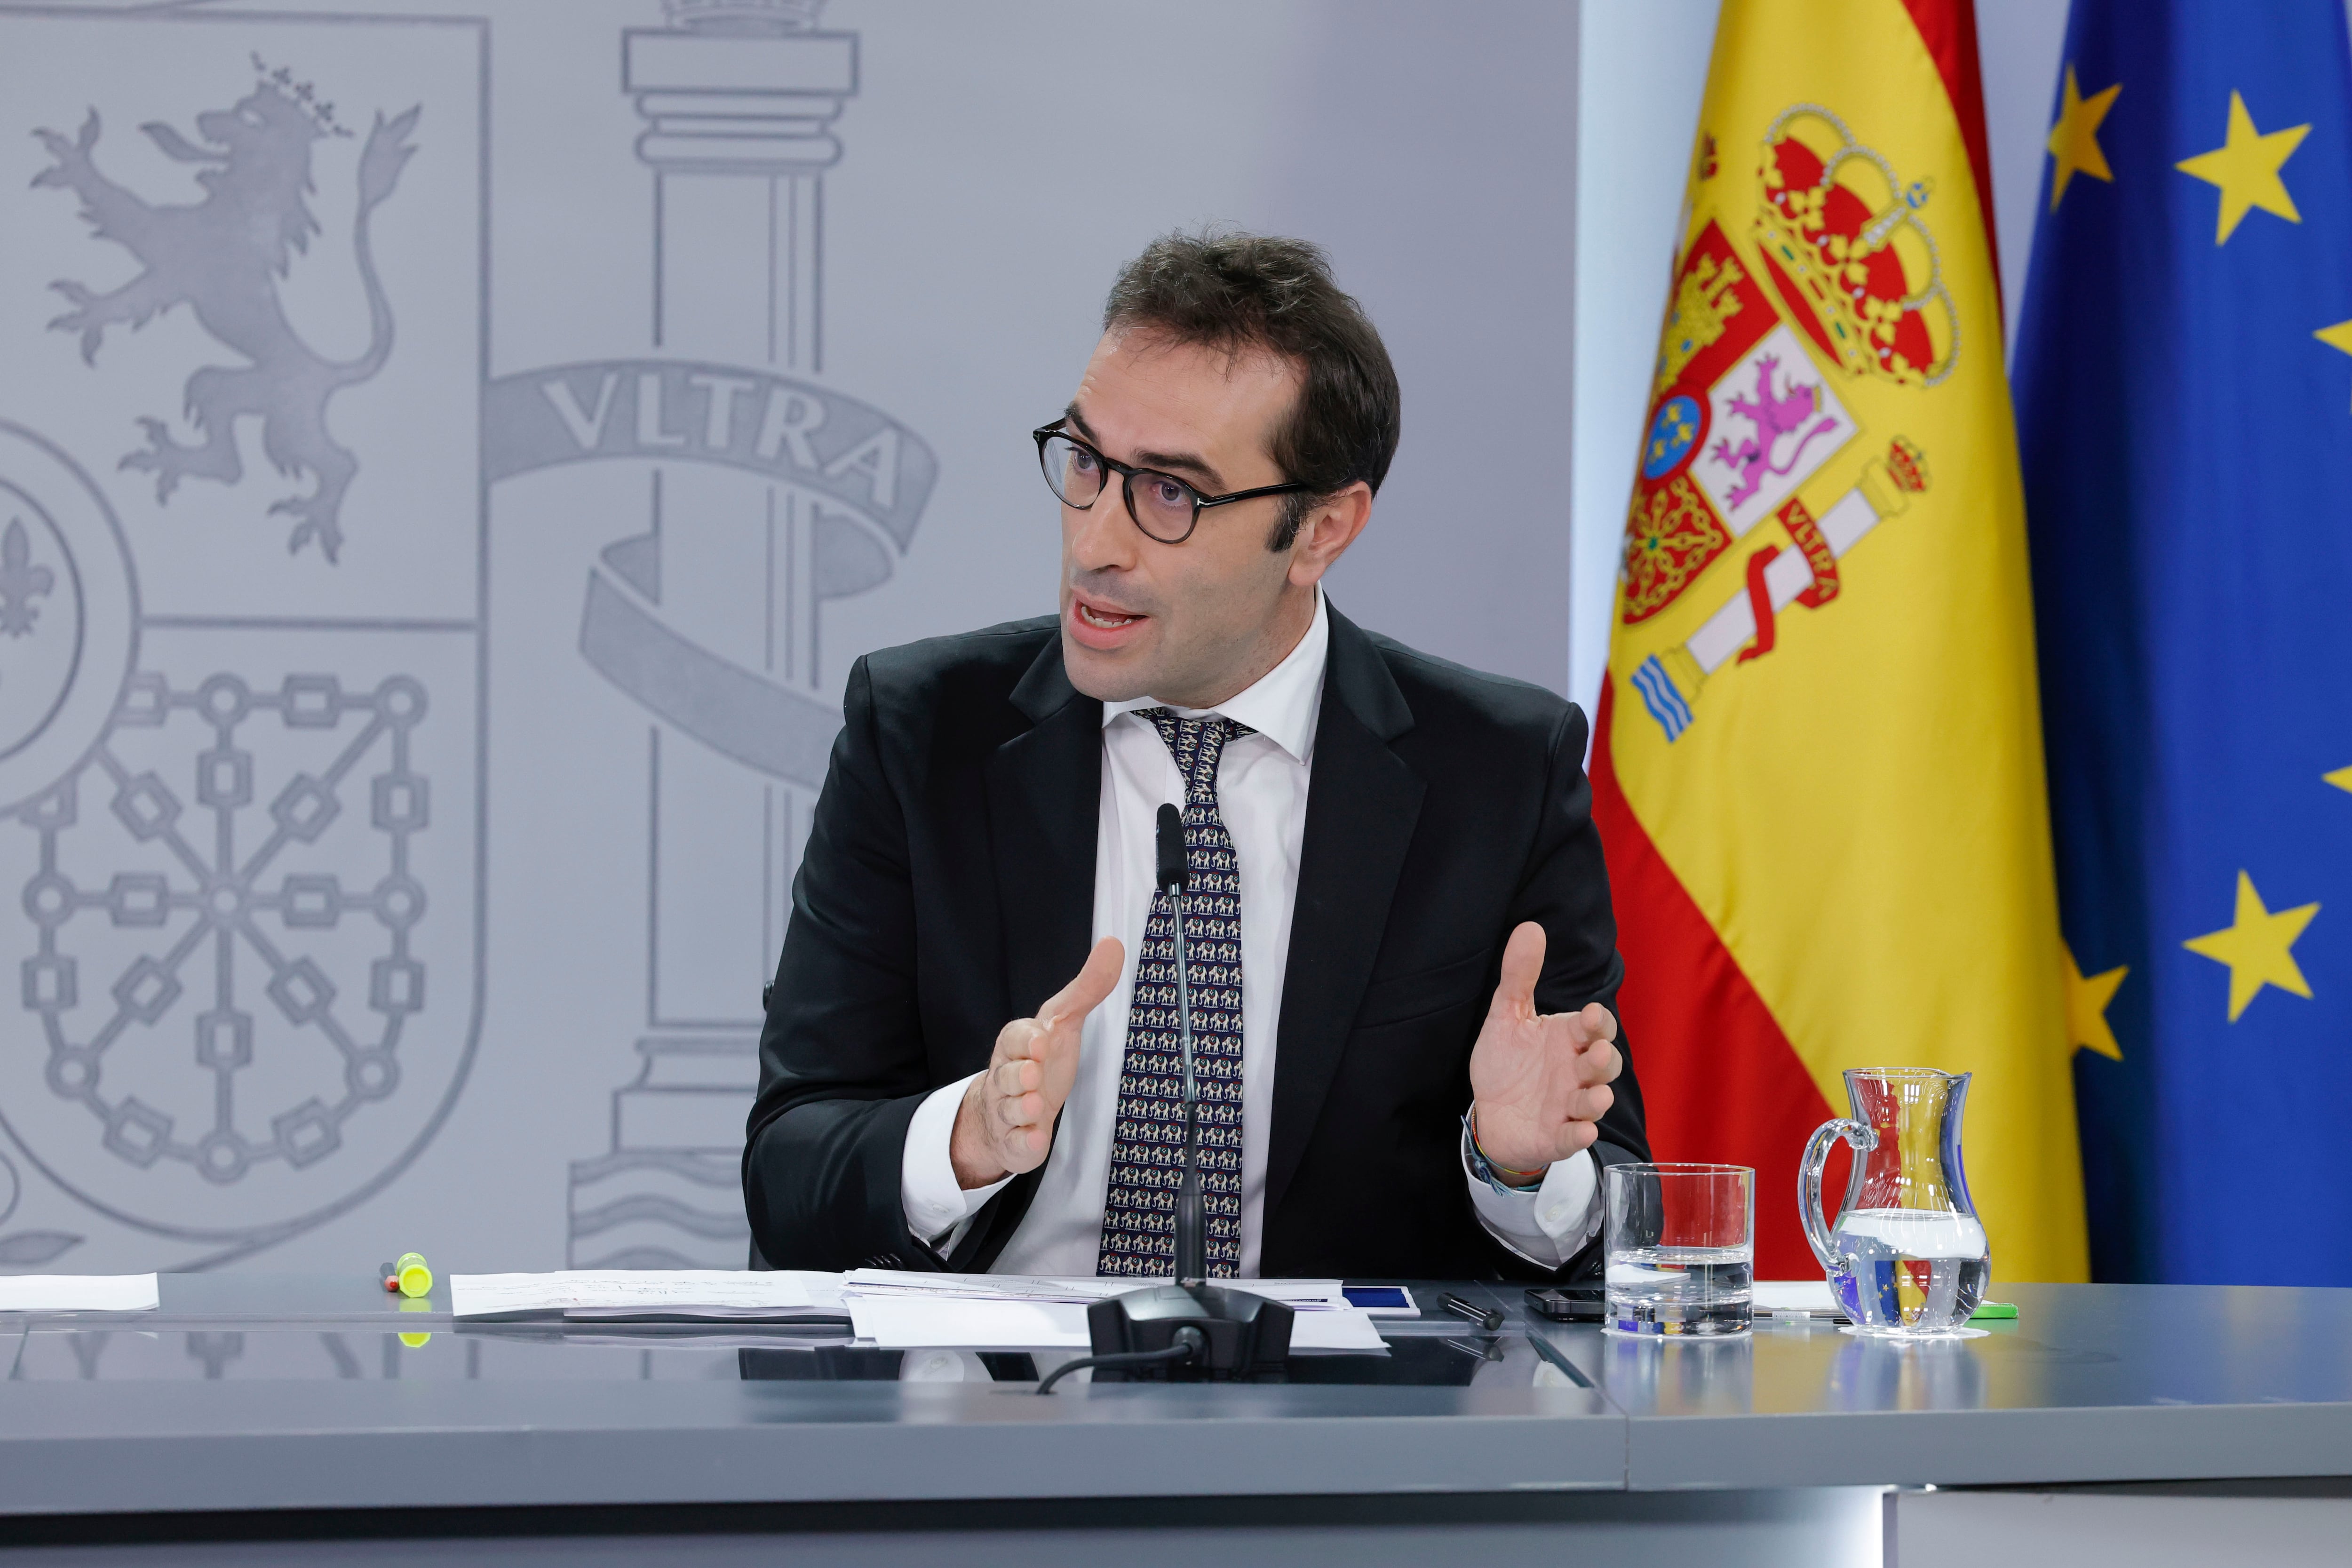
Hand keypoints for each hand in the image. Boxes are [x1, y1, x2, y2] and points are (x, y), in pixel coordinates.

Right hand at [949, 937, 1123, 1188]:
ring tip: (1035, 1105)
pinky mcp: (1016, 1141)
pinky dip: (1024, 1143)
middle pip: (1007, 1075)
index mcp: (1017, 1046)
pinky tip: (1035, 1139)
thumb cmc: (1042, 1062)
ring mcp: (1009, 1110)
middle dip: (1019, 1075)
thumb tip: (1113, 945)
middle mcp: (1007, 1077)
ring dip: (1021, 1107)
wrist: (1013, 1111)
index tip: (1042, 1041)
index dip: (1026, 1040)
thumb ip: (1087, 988)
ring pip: (1008, 1109)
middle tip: (1035, 1073)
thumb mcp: (1064, 1023)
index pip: (1013, 1037)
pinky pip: (1015, 1144)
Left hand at [1466, 922, 1621, 1176]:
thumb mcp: (1507, 1015)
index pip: (1596, 1027)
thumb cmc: (1506, 1062)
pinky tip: (1582, 1131)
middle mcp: (1576, 1072)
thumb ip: (1519, 975)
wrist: (1488, 1111)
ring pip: (1594, 1103)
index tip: (1587, 1015)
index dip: (1597, 1023)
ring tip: (1597, 1095)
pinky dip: (1579, 1136)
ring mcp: (1568, 1106)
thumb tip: (1530, 926)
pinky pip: (1572, 1138)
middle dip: (1604, 1060)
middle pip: (1605, 1066)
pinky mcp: (1555, 1136)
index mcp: (1568, 1039)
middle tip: (1594, 1053)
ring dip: (1597, 1100)